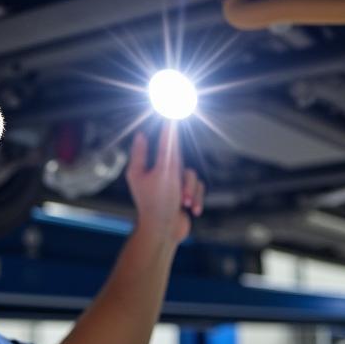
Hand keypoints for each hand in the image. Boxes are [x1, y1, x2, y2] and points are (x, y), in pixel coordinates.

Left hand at [125, 122, 204, 245]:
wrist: (163, 233)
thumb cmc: (157, 203)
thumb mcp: (163, 172)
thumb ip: (165, 147)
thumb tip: (147, 127)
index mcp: (152, 164)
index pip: (163, 139)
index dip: (169, 125)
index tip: (175, 110)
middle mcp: (161, 172)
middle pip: (180, 159)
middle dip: (183, 176)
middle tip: (182, 177)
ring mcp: (172, 184)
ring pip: (192, 175)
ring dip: (190, 190)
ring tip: (184, 202)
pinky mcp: (183, 195)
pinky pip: (197, 189)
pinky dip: (195, 198)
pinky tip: (191, 209)